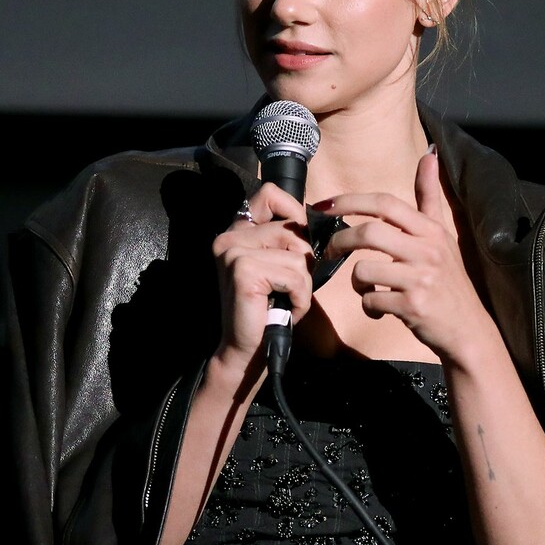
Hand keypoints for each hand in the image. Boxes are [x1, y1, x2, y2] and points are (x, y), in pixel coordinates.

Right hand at [211, 183, 313, 370]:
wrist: (247, 350)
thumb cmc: (269, 309)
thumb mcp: (280, 266)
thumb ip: (288, 239)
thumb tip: (315, 217)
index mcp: (237, 231)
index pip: (270, 194)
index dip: (294, 212)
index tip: (298, 242)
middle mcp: (229, 237)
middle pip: (293, 230)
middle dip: (303, 263)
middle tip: (286, 288)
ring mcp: (233, 252)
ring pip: (298, 255)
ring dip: (302, 284)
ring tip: (284, 301)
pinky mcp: (243, 270)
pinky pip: (295, 276)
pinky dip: (299, 298)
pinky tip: (284, 310)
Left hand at [318, 150, 502, 365]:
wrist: (468, 330)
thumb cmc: (449, 281)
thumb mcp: (443, 236)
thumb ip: (430, 197)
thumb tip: (429, 154)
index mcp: (431, 231)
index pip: (386, 204)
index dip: (351, 201)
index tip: (325, 205)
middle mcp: (428, 250)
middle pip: (369, 233)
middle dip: (341, 241)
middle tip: (331, 251)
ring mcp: (421, 279)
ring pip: (364, 270)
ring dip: (356, 282)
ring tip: (367, 288)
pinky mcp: (413, 306)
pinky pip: (371, 299)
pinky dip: (369, 305)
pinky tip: (380, 309)